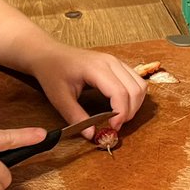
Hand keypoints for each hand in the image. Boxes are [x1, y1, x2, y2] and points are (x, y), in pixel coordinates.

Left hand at [28, 44, 146, 135]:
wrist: (49, 54)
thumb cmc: (53, 72)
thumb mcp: (60, 98)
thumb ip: (76, 117)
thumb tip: (92, 135)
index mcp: (96, 68)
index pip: (120, 92)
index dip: (121, 114)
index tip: (112, 128)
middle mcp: (111, 62)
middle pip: (135, 89)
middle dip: (130, 112)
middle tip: (115, 126)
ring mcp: (116, 62)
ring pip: (140, 85)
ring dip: (135, 104)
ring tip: (119, 117)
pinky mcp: (117, 65)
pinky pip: (136, 81)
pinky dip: (134, 96)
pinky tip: (121, 106)